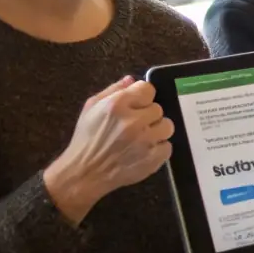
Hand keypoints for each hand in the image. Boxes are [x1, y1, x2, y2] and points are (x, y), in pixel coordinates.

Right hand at [44, 77, 174, 222]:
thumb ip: (113, 90)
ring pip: (167, 126)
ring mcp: (145, 141)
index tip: (136, 105)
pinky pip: (168, 147)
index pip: (148, 89)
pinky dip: (158, 148)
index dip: (142, 97)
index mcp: (117, 104)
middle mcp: (133, 121)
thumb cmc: (86, 138)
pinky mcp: (152, 159)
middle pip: (158, 108)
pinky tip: (144, 151)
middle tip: (136, 124)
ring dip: (156, 130)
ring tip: (143, 137)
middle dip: (147, 115)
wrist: (85, 172)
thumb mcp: (92, 108)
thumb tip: (132, 80)